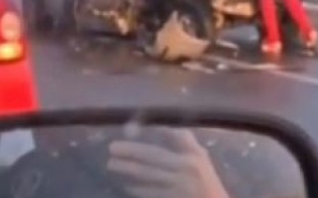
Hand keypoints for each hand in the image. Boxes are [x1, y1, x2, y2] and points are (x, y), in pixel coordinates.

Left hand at [106, 129, 230, 197]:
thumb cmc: (206, 181)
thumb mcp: (201, 159)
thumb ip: (185, 144)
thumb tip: (164, 128)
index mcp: (193, 156)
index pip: (174, 137)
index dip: (156, 130)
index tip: (132, 127)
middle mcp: (185, 168)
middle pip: (154, 156)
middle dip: (132, 151)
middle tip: (112, 148)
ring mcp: (177, 186)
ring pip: (148, 175)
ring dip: (128, 169)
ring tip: (112, 164)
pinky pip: (150, 193)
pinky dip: (137, 189)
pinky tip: (126, 186)